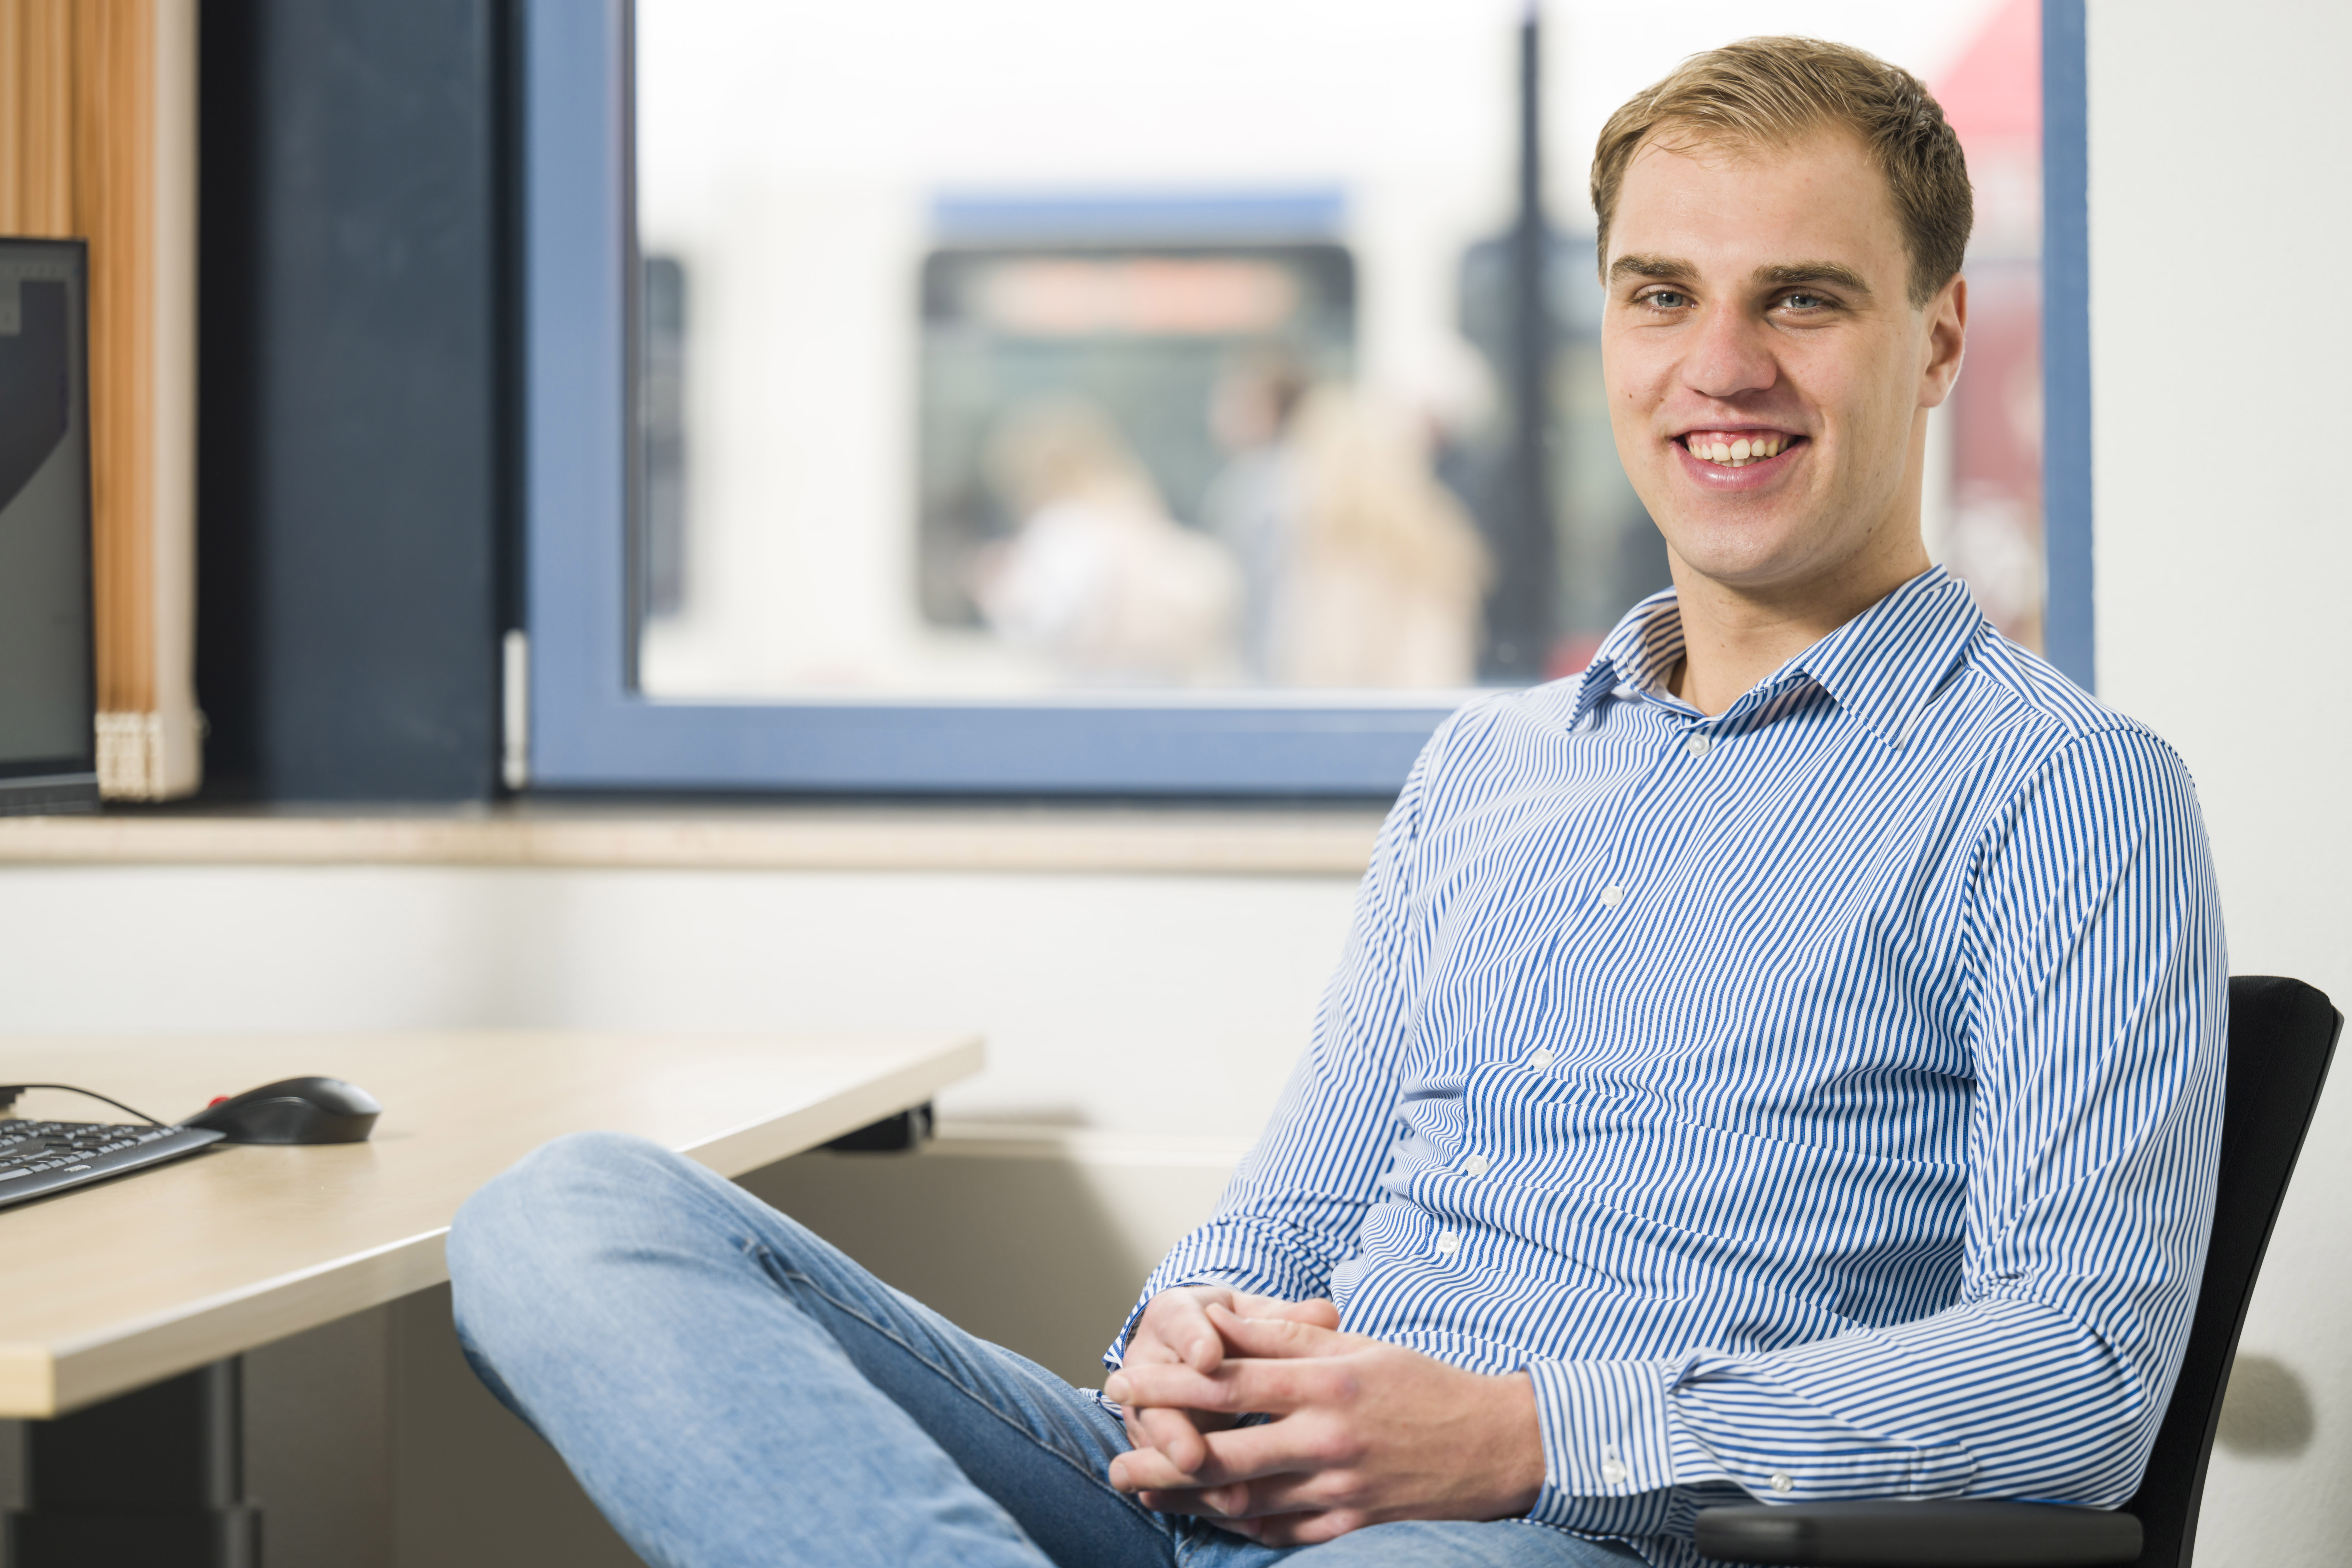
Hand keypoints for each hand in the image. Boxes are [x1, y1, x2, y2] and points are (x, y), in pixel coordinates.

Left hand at [1104, 1304, 1545, 1545]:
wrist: (1495, 1444)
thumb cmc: (1420, 1385)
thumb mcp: (1354, 1345)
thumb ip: (1283, 1335)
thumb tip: (1216, 1320)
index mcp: (1327, 1383)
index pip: (1229, 1383)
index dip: (1168, 1384)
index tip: (1125, 1383)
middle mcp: (1329, 1439)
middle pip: (1224, 1453)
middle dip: (1161, 1457)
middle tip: (1114, 1458)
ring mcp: (1341, 1488)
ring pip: (1245, 1500)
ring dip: (1187, 1499)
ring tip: (1143, 1490)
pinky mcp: (1353, 1524)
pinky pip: (1282, 1531)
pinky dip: (1239, 1526)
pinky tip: (1207, 1518)